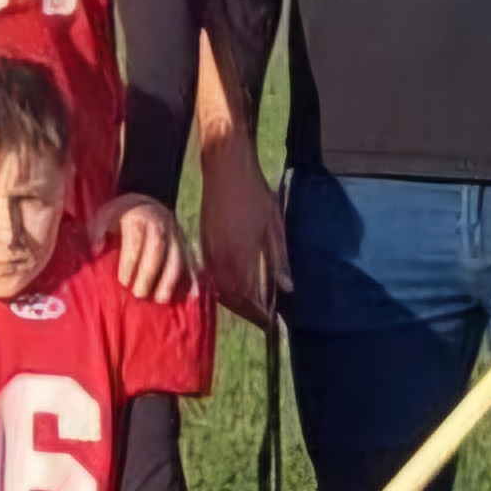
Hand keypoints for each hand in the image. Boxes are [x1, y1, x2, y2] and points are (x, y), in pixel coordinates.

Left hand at [91, 195, 192, 302]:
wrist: (146, 203)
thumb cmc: (119, 216)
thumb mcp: (104, 216)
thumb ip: (98, 231)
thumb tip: (96, 250)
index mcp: (138, 217)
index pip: (135, 240)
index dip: (130, 261)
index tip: (123, 281)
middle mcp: (159, 224)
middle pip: (157, 250)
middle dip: (149, 274)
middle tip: (139, 294)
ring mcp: (174, 234)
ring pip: (176, 256)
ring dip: (170, 279)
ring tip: (162, 299)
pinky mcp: (184, 243)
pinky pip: (190, 260)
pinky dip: (192, 276)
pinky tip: (190, 294)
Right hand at [194, 142, 286, 323]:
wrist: (225, 169)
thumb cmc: (255, 194)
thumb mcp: (275, 226)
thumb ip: (279, 259)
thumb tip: (287, 289)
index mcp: (240, 254)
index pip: (247, 296)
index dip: (259, 312)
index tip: (272, 321)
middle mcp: (220, 258)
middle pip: (232, 298)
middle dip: (247, 312)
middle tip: (264, 319)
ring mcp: (208, 251)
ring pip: (219, 289)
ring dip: (235, 302)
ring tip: (252, 307)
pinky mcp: (203, 244)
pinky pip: (212, 276)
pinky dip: (224, 287)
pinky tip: (235, 287)